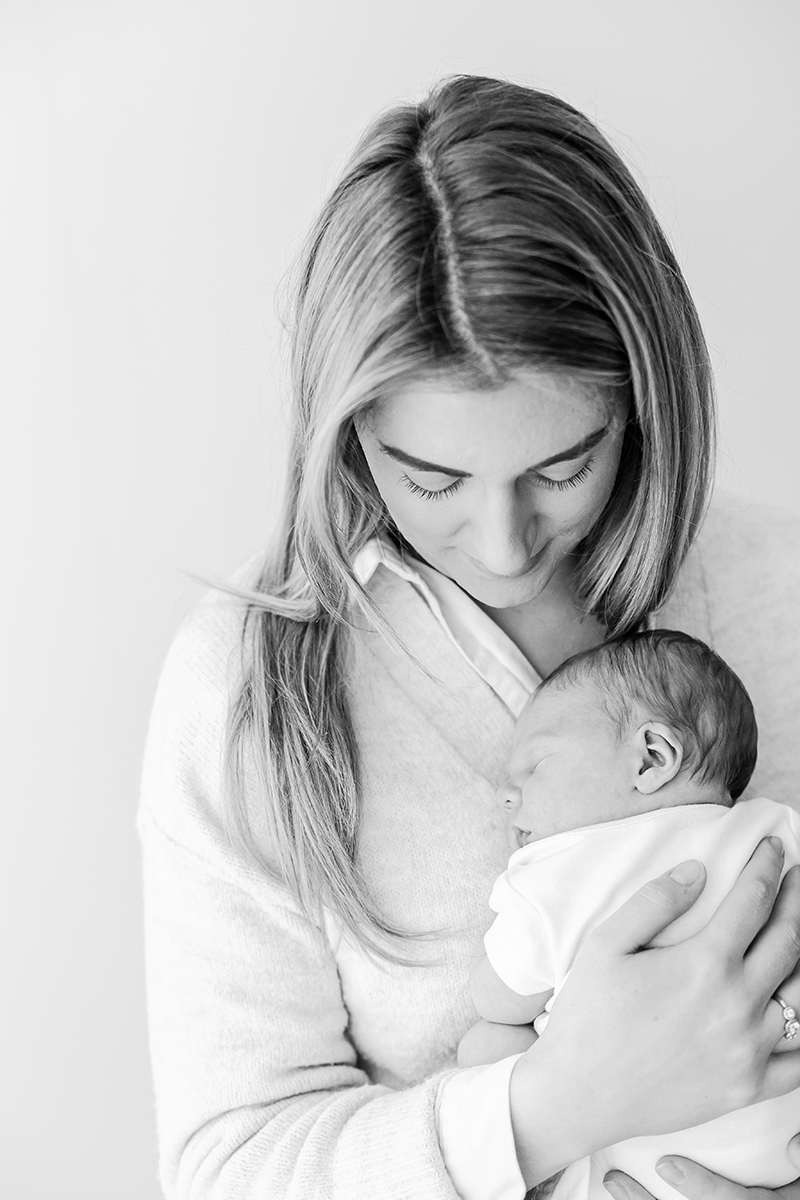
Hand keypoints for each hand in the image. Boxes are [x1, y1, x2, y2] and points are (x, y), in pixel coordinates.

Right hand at [509, 841, 799, 1187]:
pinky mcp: (748, 1087)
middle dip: (796, 901)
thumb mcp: (605, 944)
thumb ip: (655, 901)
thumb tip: (698, 870)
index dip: (769, 867)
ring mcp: (749, 1050)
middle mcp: (737, 1004)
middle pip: (789, 939)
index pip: (754, 900)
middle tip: (797, 879)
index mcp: (704, 963)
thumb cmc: (587, 1015)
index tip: (776, 847)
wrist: (579, 1095)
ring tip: (797, 934)